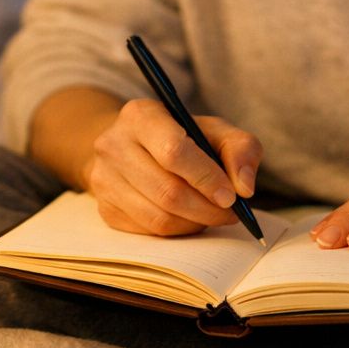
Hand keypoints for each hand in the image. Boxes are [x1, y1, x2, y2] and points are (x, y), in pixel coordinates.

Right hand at [85, 98, 261, 235]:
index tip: (231, 196)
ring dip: (195, 223)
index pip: (173, 151)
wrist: (132, 148)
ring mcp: (104, 179)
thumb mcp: (214, 130)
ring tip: (212, 214)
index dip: (206, 178)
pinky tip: (189, 218)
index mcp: (140, 116)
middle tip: (231, 212)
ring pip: (159, 217)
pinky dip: (178, 231)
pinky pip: (149, 231)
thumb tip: (245, 187)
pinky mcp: (104, 208)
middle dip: (207, 209)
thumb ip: (240, 148)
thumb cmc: (181, 138)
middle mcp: (113, 145)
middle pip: (167, 191)